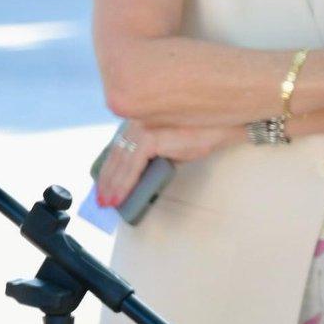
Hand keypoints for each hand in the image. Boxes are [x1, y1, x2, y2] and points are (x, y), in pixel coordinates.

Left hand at [94, 120, 236, 208]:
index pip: (118, 147)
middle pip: (115, 154)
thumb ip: (152, 155)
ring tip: (108, 203)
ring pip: (121, 162)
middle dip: (106, 179)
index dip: (108, 168)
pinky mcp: (150, 137)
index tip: (101, 185)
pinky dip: (124, 183)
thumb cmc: (200, 135)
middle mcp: (135, 121)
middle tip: (100, 199)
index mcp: (138, 122)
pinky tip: (119, 195)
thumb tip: (137, 178)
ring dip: (112, 185)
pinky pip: (132, 165)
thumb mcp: (170, 147)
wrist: (223, 126)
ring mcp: (141, 127)